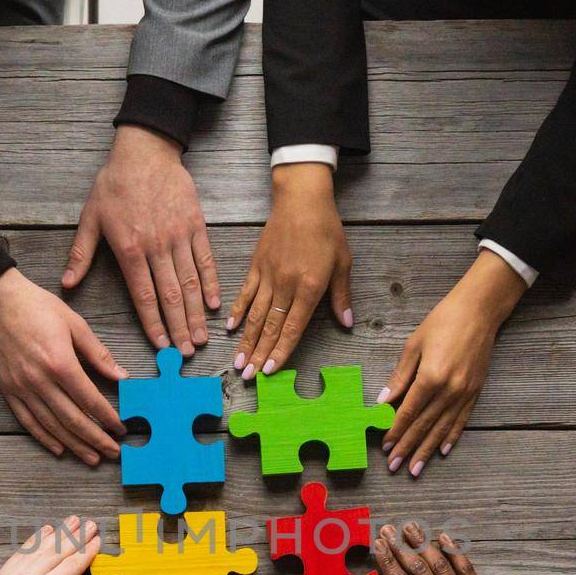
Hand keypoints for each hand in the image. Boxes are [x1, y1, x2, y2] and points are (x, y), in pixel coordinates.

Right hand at [0, 269, 128, 464]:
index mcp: (60, 362)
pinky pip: (27, 421)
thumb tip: (121, 376)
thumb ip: (98, 354)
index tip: (120, 428)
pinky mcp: (8, 390)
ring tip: (91, 457)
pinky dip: (44, 438)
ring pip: (52, 425)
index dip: (108, 418)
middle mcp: (40, 380)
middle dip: (96, 439)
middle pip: (73, 419)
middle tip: (112, 453)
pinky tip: (59, 448)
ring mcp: (21, 388)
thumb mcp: (75, 323)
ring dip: (74, 445)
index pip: (90, 399)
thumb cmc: (37, 307)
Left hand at [0, 517, 102, 574]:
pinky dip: (34, 541)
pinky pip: (20, 554)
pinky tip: (46, 532)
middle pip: (56, 552)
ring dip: (57, 533)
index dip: (87, 552)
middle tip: (90, 524)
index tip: (98, 541)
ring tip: (72, 521)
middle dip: (75, 537)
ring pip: (38, 548)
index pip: (72, 566)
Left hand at [64, 124, 220, 355]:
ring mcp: (178, 236)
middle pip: (170, 296)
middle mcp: (156, 246)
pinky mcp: (195, 225)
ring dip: (195, 314)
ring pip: (189, 283)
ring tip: (200, 338)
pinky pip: (205, 260)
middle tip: (186, 353)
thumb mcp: (90, 217)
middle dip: (178, 328)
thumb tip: (67, 284)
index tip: (160, 347)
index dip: (153, 324)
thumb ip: (81, 254)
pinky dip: (211, 283)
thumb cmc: (115, 183)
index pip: (143, 296)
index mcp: (129, 248)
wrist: (145, 150)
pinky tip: (214, 306)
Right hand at [229, 163, 352, 378]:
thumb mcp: (342, 262)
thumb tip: (346, 324)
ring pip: (255, 315)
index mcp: (310, 286)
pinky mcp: (257, 265)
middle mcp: (286, 284)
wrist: (301, 198)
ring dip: (246, 340)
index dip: (281, 350)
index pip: (293, 327)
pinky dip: (237, 311)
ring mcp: (269, 275)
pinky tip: (230, 328)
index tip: (271, 370)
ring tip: (237, 362)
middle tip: (248, 377)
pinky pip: (245, 292)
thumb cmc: (326, 229)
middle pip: (270, 326)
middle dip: (259, 354)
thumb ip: (341, 296)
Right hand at [366, 522, 545, 574]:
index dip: (387, 562)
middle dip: (400, 546)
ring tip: (410, 526)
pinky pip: (467, 569)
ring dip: (423, 543)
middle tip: (387, 528)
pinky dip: (455, 552)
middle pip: (417, 569)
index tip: (378, 545)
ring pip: (440, 564)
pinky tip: (445, 539)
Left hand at [379, 251, 526, 475]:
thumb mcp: (413, 345)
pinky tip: (442, 451)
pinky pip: (461, 420)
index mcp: (431, 377)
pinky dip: (451, 436)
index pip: (409, 412)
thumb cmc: (443, 321)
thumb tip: (382, 401)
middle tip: (394, 467)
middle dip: (407, 447)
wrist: (479, 310)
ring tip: (415, 468)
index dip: (396, 431)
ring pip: (442, 428)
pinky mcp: (475, 391)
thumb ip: (399, 377)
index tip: (385, 447)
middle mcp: (449, 390)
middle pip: (424, 425)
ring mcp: (464, 392)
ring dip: (426, 450)